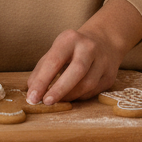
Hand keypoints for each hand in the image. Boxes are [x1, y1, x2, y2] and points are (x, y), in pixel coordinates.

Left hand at [25, 0, 141, 104]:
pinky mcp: (110, 75)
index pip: (54, 60)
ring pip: (87, 84)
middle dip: (59, 90)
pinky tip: (71, 96)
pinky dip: (79, 97)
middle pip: (76, 71)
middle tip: (45, 102)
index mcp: (70, 39)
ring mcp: (103, 61)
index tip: (32, 97)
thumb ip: (41, 70)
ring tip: (56, 100)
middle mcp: (89, 47)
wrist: (104, 41)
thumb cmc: (72, 49)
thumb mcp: (55, 51)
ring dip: (69, 96)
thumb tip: (31, 92)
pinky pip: (93, 92)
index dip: (42, 80)